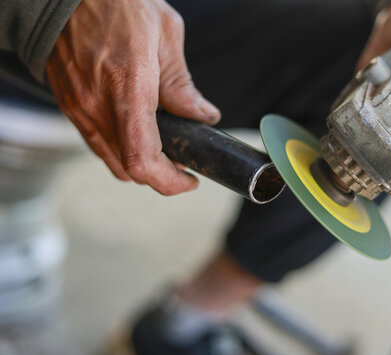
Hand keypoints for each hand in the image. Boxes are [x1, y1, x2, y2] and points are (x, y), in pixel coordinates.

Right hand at [46, 0, 220, 194]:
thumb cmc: (117, 1)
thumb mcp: (165, 34)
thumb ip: (182, 84)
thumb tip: (202, 115)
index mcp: (127, 87)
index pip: (143, 159)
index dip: (169, 182)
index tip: (189, 180)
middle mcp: (97, 105)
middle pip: (128, 169)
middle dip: (159, 175)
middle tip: (181, 162)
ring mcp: (78, 107)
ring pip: (111, 159)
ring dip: (139, 163)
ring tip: (161, 146)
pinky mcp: (69, 104)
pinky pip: (96, 141)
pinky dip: (119, 147)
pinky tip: (135, 128)